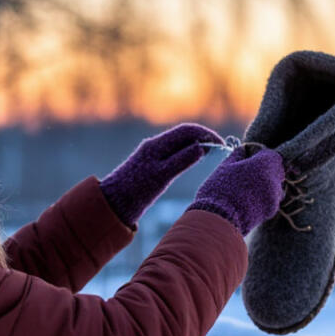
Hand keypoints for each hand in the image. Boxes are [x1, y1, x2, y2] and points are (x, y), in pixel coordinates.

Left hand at [99, 122, 223, 227]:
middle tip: (220, 149)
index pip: (187, 131)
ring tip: (211, 153)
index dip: (206, 134)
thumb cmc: (136, 191)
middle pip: (183, 135)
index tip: (222, 144)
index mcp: (157, 145)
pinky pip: (173, 153)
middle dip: (203, 138)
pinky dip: (187, 153)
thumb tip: (201, 147)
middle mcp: (154, 146)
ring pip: (179, 144)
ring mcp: (152, 154)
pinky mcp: (151, 164)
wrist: (112, 204)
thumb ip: (181, 161)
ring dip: (195, 145)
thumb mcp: (162, 177)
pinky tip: (194, 160)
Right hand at [186, 143, 285, 236]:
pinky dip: (263, 198)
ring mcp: (275, 196)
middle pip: (276, 170)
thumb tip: (244, 149)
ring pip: (275, 185)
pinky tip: (247, 201)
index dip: (261, 156)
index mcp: (264, 164)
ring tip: (247, 190)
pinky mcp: (271, 211)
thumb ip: (239, 155)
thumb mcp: (225, 167)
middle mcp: (274, 179)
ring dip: (265, 185)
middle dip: (265, 171)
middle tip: (247, 176)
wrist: (219, 220)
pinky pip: (271, 199)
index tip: (249, 161)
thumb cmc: (219, 190)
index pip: (272, 155)